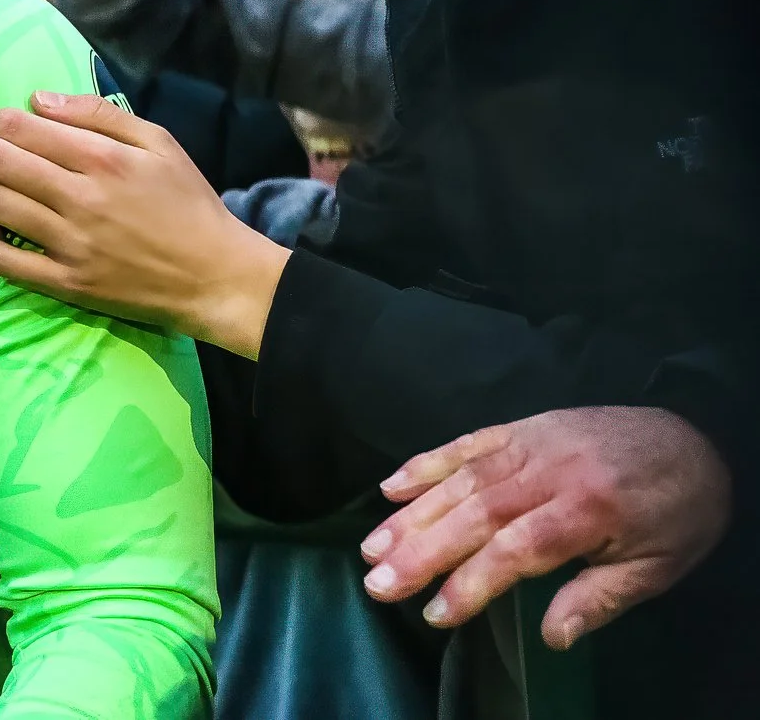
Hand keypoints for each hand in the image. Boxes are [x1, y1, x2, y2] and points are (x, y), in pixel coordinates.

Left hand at [0, 91, 290, 354]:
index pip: (19, 127)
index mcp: (103, 157)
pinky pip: (5, 261)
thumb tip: (37, 99)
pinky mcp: (67, 283)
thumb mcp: (158, 142)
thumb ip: (97, 114)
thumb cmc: (188, 203)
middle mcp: (81, 197)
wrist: (215, 276)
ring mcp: (71, 243)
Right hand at [362, 406, 732, 647]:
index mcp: (588, 510)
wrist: (693, 436)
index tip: (437, 613)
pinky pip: (464, 445)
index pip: (517, 549)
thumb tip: (552, 637)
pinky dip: (425, 464)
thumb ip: (601, 598)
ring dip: (411, 515)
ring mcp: (528, 444)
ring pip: (459, 481)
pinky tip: (390, 487)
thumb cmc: (676, 511)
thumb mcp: (658, 566)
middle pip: (474, 514)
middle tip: (378, 583)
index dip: (473, 581)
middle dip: (421, 551)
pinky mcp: (518, 427)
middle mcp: (548, 472)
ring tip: (371, 548)